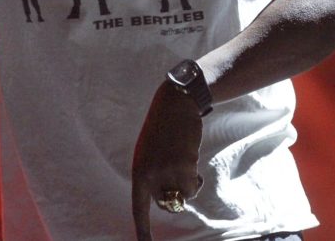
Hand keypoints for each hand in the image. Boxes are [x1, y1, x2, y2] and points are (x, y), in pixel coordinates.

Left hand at [131, 82, 203, 240]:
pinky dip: (196, 176)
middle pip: (166, 204)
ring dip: (188, 184)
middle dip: (175, 195)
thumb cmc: (162, 132)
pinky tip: (190, 157)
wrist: (175, 106)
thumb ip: (153, 177)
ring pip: (184, 196)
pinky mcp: (187, 165)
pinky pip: (194, 185)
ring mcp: (170, 171)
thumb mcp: (148, 155)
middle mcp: (152, 175)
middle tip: (175, 173)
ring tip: (183, 161)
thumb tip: (168, 200)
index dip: (142, 230)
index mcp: (139, 172)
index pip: (139, 208)